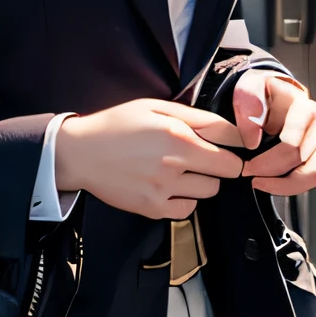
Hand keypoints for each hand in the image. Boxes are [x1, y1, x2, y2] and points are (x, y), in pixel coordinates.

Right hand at [55, 99, 244, 220]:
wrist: (80, 153)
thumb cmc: (117, 125)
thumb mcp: (155, 106)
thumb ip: (196, 117)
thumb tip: (231, 129)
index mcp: (177, 135)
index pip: (231, 146)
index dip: (235, 143)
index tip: (229, 143)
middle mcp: (173, 164)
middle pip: (227, 171)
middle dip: (221, 162)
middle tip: (203, 155)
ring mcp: (163, 189)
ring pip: (210, 190)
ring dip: (203, 180)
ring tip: (181, 169)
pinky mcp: (152, 208)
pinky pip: (188, 209)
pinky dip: (184, 199)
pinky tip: (170, 186)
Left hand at [232, 71, 315, 194]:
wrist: (266, 95)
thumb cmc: (260, 94)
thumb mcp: (248, 91)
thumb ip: (249, 110)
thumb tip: (253, 141)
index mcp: (304, 107)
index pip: (292, 143)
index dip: (267, 160)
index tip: (247, 167)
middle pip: (300, 159)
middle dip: (270, 172)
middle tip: (248, 173)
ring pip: (312, 174)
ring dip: (283, 184)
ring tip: (260, 182)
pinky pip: (312, 179)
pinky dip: (291, 186)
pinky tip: (270, 183)